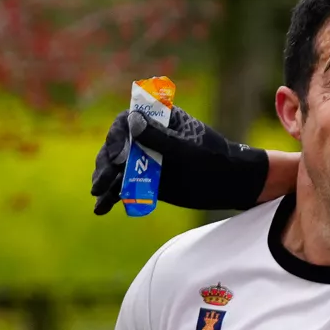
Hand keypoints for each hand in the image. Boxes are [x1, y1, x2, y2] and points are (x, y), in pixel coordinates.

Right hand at [90, 103, 268, 213]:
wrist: (231, 186)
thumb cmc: (214, 162)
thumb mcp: (186, 152)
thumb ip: (159, 138)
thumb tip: (132, 120)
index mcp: (161, 120)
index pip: (128, 120)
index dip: (117, 136)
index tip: (117, 156)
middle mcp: (149, 136)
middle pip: (117, 144)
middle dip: (106, 162)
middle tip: (101, 182)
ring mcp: (146, 158)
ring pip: (116, 166)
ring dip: (104, 179)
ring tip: (98, 195)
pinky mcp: (146, 179)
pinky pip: (124, 186)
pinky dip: (112, 196)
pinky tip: (101, 209)